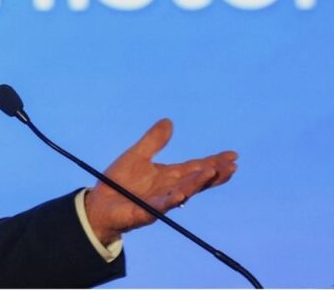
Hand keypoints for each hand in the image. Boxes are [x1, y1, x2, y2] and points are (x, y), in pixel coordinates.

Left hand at [84, 119, 237, 245]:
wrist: (99, 203)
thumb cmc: (118, 182)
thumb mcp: (137, 155)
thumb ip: (153, 141)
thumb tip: (168, 121)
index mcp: (168, 176)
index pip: (196, 167)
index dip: (214, 162)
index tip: (233, 155)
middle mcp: (169, 189)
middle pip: (196, 180)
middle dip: (214, 174)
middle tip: (232, 166)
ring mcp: (159, 202)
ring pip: (183, 192)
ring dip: (197, 183)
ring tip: (212, 172)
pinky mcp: (146, 212)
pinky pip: (160, 206)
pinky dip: (171, 201)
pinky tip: (181, 196)